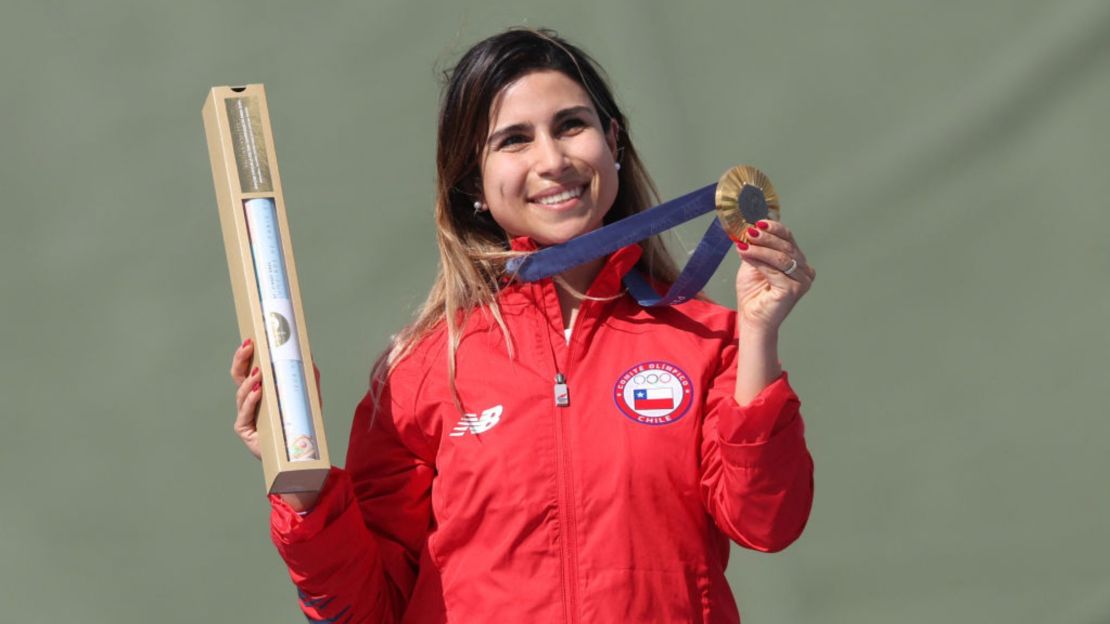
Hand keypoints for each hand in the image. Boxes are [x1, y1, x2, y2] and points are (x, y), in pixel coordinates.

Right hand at [229, 339, 321, 460]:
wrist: (298, 454)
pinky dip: (251, 402)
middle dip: (241, 359)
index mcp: (261, 390)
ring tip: (259, 372)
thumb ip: (309, 376)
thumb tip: (308, 354)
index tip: (250, 338)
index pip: (248, 368)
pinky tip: (258, 393)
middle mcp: (249, 401)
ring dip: (249, 381)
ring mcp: (245, 415)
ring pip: (241, 393)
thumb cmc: (299, 424)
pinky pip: (245, 414)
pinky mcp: (245, 430)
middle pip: (238, 376)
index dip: (246, 354)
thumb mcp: (308, 396)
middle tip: (248, 346)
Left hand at [734, 220, 815, 331]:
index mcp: (798, 262)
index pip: (789, 239)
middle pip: (786, 246)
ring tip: (744, 244)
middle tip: (749, 232)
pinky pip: (775, 271)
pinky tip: (746, 254)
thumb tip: (748, 228)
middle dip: (766, 238)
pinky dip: (759, 261)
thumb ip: (755, 248)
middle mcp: (805, 271)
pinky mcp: (793, 290)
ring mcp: (802, 281)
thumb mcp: (753, 264)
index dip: (774, 229)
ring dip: (760, 249)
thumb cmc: (754, 294)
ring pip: (781, 257)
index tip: (758, 222)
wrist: (752, 319)